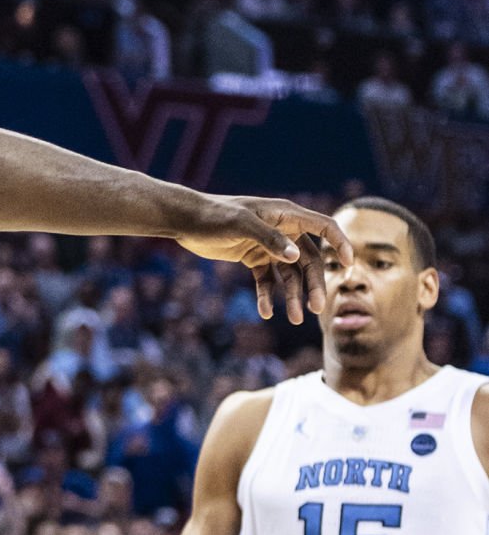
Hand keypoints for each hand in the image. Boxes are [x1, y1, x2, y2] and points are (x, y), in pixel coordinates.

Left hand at [172, 195, 352, 324]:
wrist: (184, 220)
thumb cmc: (213, 216)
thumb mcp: (240, 224)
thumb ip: (268, 239)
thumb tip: (295, 256)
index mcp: (286, 215)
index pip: (324, 227)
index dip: (340, 243)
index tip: (350, 263)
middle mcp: (282, 230)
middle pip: (308, 260)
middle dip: (313, 284)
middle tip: (316, 309)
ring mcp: (268, 245)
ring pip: (289, 274)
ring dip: (292, 296)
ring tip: (293, 319)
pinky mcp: (252, 257)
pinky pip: (266, 280)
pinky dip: (267, 295)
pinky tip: (265, 313)